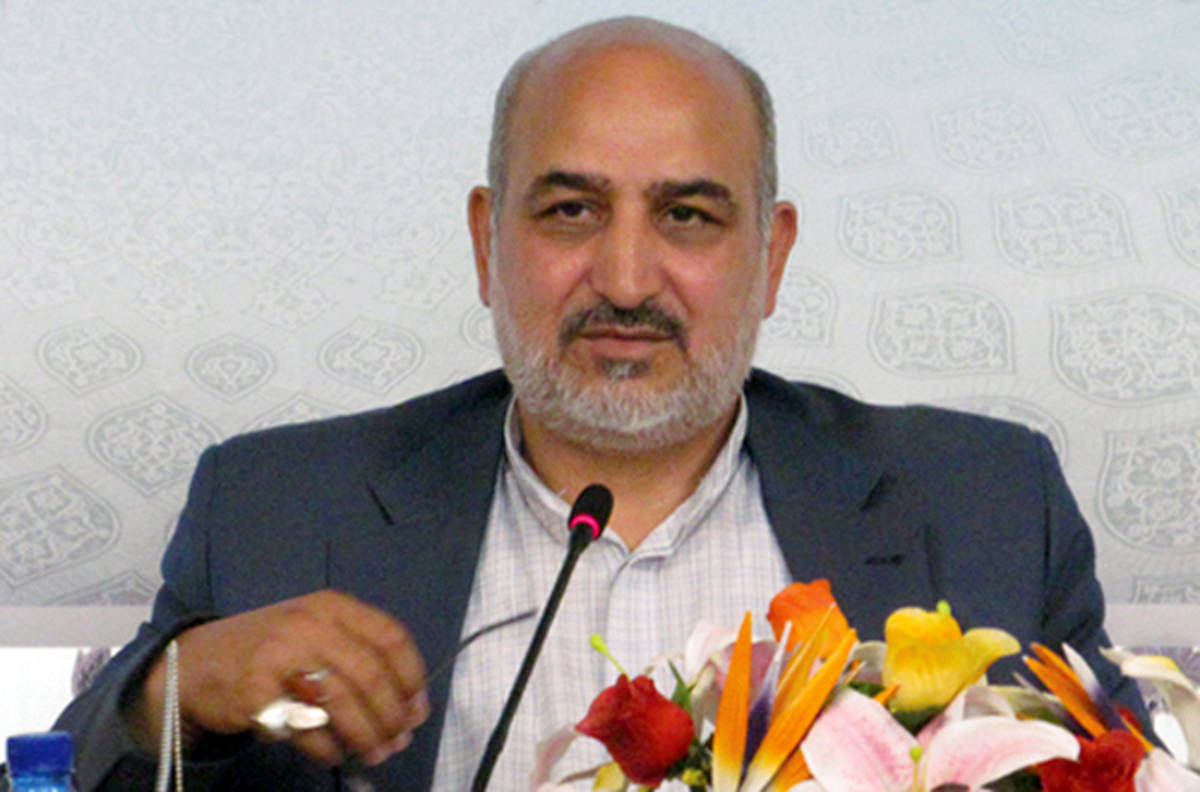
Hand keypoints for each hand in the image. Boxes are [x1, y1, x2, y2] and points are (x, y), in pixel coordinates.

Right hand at [129, 590, 427, 766]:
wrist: (194, 662)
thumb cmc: (270, 650)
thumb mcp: (315, 632)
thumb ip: (360, 655)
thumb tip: (409, 705)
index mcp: (331, 606)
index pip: (390, 637)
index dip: (411, 677)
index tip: (417, 709)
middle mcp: (308, 623)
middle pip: (369, 674)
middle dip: (391, 715)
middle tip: (398, 742)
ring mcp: (279, 655)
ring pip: (341, 701)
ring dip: (365, 736)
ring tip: (374, 754)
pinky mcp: (255, 692)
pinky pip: (305, 727)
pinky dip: (327, 748)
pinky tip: (333, 755)